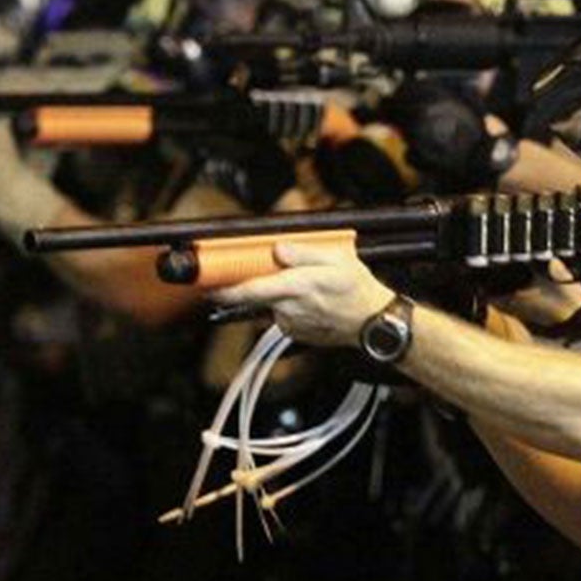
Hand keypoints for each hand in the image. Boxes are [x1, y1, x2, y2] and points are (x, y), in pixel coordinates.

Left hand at [212, 239, 396, 348]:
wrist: (374, 324)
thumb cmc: (358, 290)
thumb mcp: (339, 259)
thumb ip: (305, 252)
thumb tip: (278, 247)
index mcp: (297, 287)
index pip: (250, 289)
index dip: (225, 288)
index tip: (207, 284)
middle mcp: (290, 308)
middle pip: (257, 295)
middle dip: (256, 284)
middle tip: (275, 273)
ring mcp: (292, 324)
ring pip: (270, 305)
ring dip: (277, 295)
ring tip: (307, 287)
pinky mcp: (296, 333)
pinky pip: (282, 315)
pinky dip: (288, 306)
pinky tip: (311, 301)